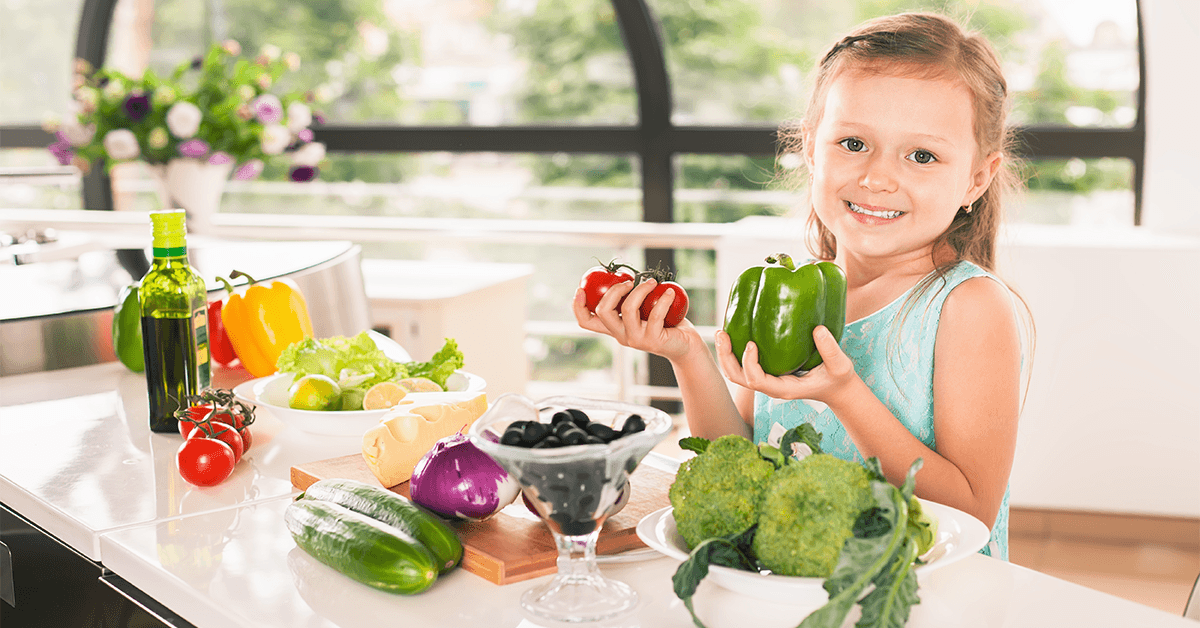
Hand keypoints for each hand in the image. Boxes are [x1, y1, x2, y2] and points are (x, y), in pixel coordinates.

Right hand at [573, 278, 693, 360]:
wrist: (685, 346)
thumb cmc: (666, 324)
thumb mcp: (644, 310)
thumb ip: (633, 297)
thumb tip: (627, 273)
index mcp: (614, 328)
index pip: (586, 322)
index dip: (578, 306)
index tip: (581, 288)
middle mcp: (621, 335)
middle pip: (603, 312)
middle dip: (614, 290)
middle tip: (629, 281)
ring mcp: (636, 339)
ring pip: (628, 310)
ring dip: (640, 289)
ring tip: (653, 282)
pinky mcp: (653, 340)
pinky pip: (655, 315)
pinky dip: (663, 299)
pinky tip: (670, 292)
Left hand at [715, 325, 857, 402]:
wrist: (836, 388)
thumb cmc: (838, 379)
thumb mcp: (840, 366)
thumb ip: (831, 351)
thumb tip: (818, 329)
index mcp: (784, 389)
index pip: (756, 381)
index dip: (749, 363)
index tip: (751, 343)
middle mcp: (770, 386)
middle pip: (738, 378)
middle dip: (726, 357)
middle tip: (722, 333)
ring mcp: (767, 380)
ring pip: (737, 373)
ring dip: (726, 354)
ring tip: (722, 332)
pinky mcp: (768, 371)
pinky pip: (744, 364)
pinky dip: (735, 351)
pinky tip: (735, 331)